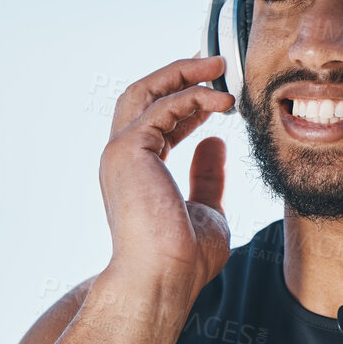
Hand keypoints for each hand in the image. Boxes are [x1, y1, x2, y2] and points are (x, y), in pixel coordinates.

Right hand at [99, 55, 237, 294]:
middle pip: (142, 95)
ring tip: (219, 67)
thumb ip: (208, 176)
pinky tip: (222, 103)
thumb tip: (216, 144)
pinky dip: (193, 97)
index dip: (187, 103)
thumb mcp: (206, 209)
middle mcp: (121, 157)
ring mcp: (120, 152)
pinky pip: (162, 107)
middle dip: (179, 74)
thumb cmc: (182, 259)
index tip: (219, 95)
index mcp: (135, 171)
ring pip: (145, 91)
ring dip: (182, 73)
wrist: (162, 278)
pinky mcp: (128, 149)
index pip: (156, 121)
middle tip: (218, 65)